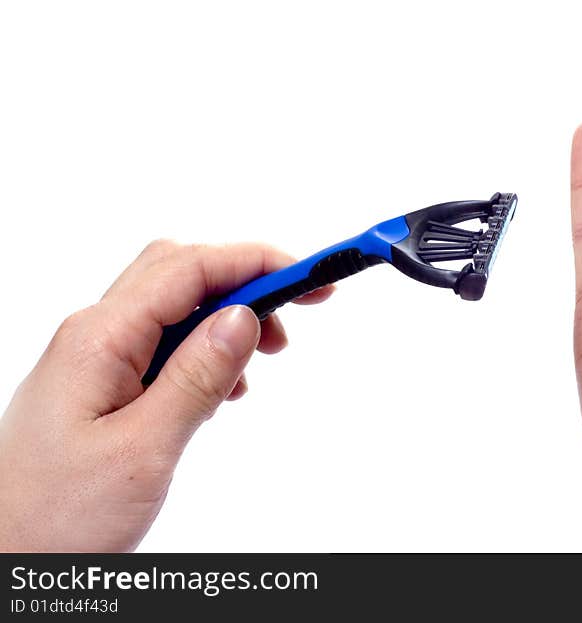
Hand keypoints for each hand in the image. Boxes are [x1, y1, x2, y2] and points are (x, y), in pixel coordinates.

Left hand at [0, 241, 331, 550]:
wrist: (4, 562)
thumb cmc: (56, 517)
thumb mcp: (142, 450)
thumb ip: (195, 378)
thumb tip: (243, 317)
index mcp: (99, 339)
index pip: (188, 269)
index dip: (255, 262)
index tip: (310, 277)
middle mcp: (94, 336)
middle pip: (179, 274)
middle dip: (245, 280)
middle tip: (298, 309)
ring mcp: (95, 359)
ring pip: (173, 307)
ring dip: (227, 316)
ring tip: (265, 355)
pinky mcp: (102, 384)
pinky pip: (162, 343)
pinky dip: (205, 349)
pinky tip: (225, 385)